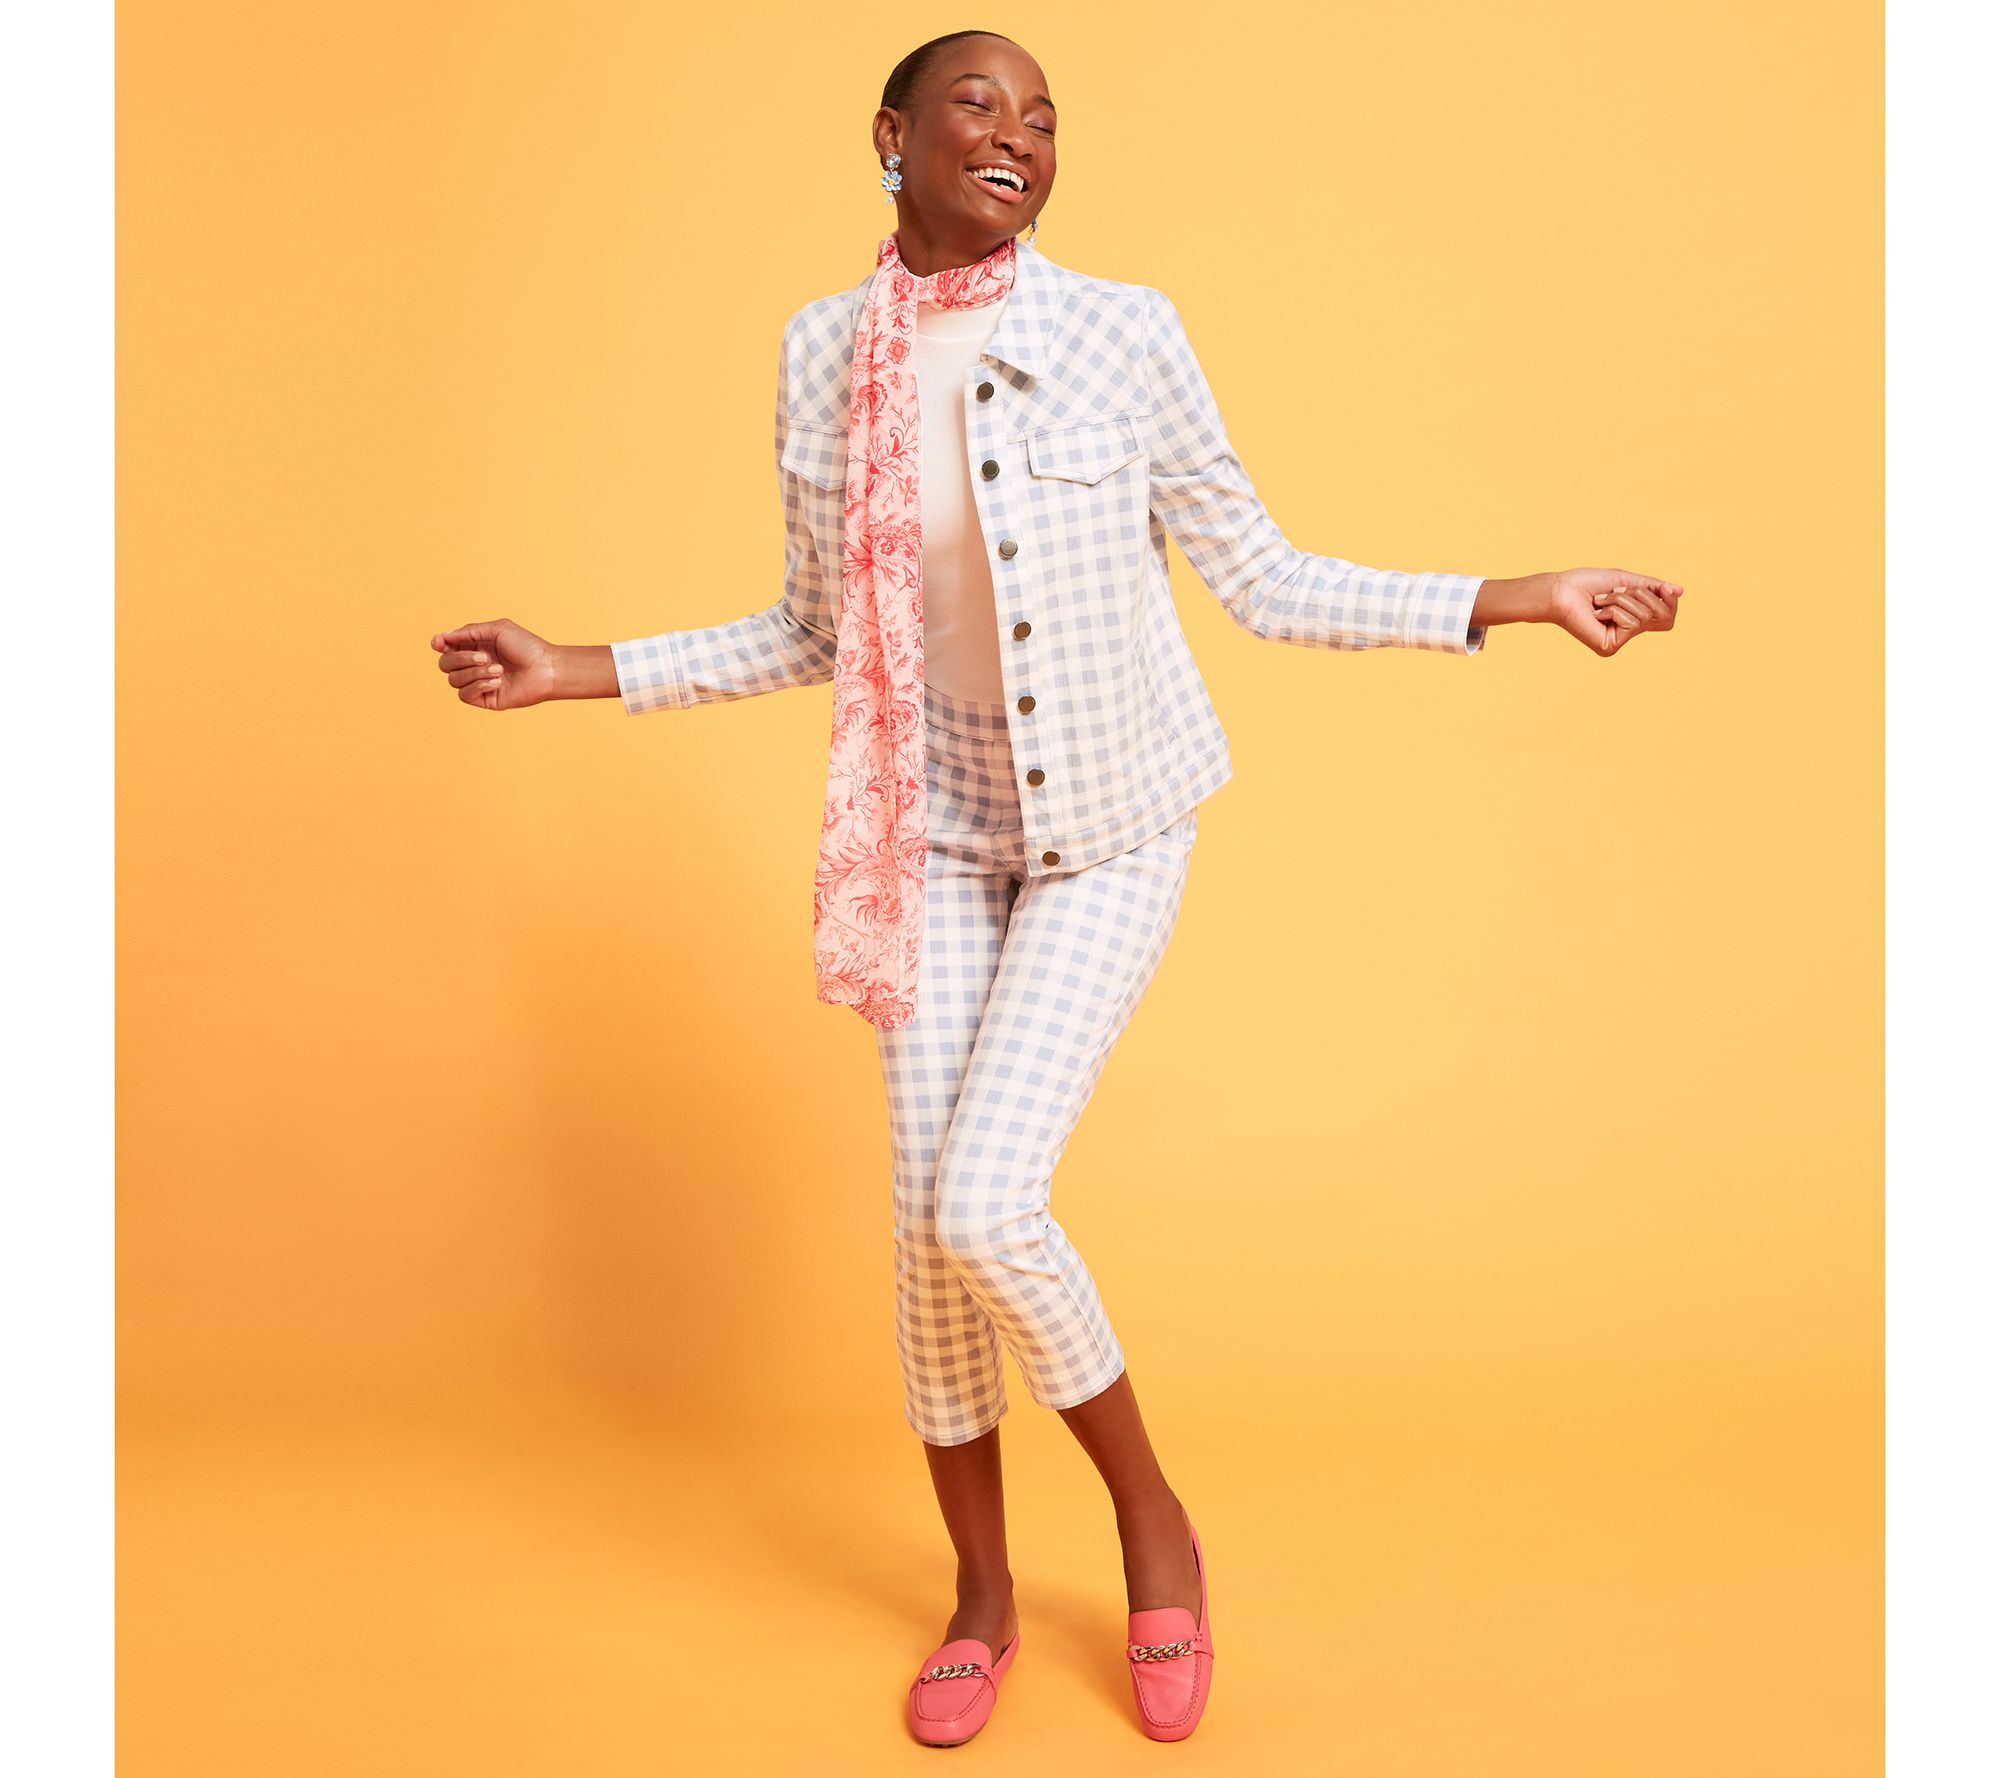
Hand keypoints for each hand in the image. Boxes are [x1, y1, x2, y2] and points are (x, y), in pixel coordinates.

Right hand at [429, 618, 560, 709]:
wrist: (546, 669)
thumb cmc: (527, 646)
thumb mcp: (497, 629)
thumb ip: (468, 632)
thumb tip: (442, 638)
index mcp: (475, 646)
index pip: (446, 647)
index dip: (439, 644)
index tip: (439, 643)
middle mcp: (474, 665)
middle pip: (445, 664)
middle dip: (461, 659)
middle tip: (484, 657)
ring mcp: (478, 683)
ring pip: (453, 680)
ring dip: (475, 673)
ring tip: (498, 670)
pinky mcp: (485, 699)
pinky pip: (465, 695)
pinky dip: (479, 686)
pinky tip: (497, 682)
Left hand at [1546, 568, 1684, 655]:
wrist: (1562, 589)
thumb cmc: (1589, 583)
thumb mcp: (1628, 581)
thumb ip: (1653, 587)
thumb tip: (1680, 591)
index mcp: (1634, 618)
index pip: (1667, 616)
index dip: (1670, 601)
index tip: (1662, 588)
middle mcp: (1628, 632)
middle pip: (1662, 615)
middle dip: (1642, 595)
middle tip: (1617, 592)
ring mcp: (1618, 642)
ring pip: (1644, 616)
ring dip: (1623, 600)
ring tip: (1601, 601)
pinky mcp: (1609, 648)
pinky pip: (1631, 623)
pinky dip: (1615, 609)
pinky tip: (1597, 611)